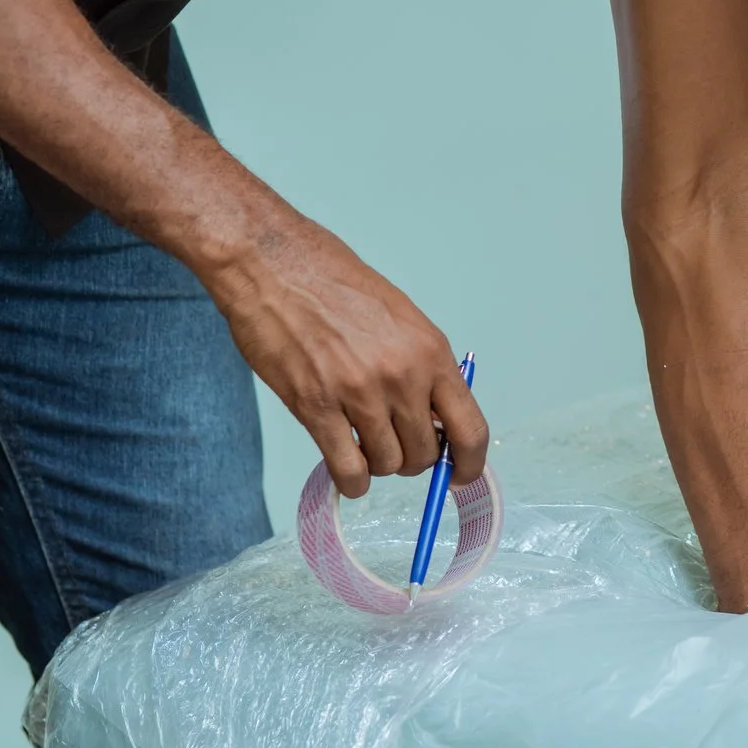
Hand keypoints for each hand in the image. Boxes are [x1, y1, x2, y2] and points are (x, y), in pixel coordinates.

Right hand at [205, 217, 486, 497]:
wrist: (276, 266)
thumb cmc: (336, 285)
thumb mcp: (401, 318)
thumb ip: (423, 367)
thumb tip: (437, 418)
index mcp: (431, 351)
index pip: (470, 428)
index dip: (470, 463)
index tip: (461, 475)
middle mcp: (402, 376)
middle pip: (426, 454)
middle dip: (414, 459)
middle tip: (395, 444)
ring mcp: (359, 394)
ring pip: (388, 464)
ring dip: (379, 465)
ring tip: (365, 446)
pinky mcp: (315, 407)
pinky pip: (348, 469)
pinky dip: (352, 481)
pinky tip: (348, 472)